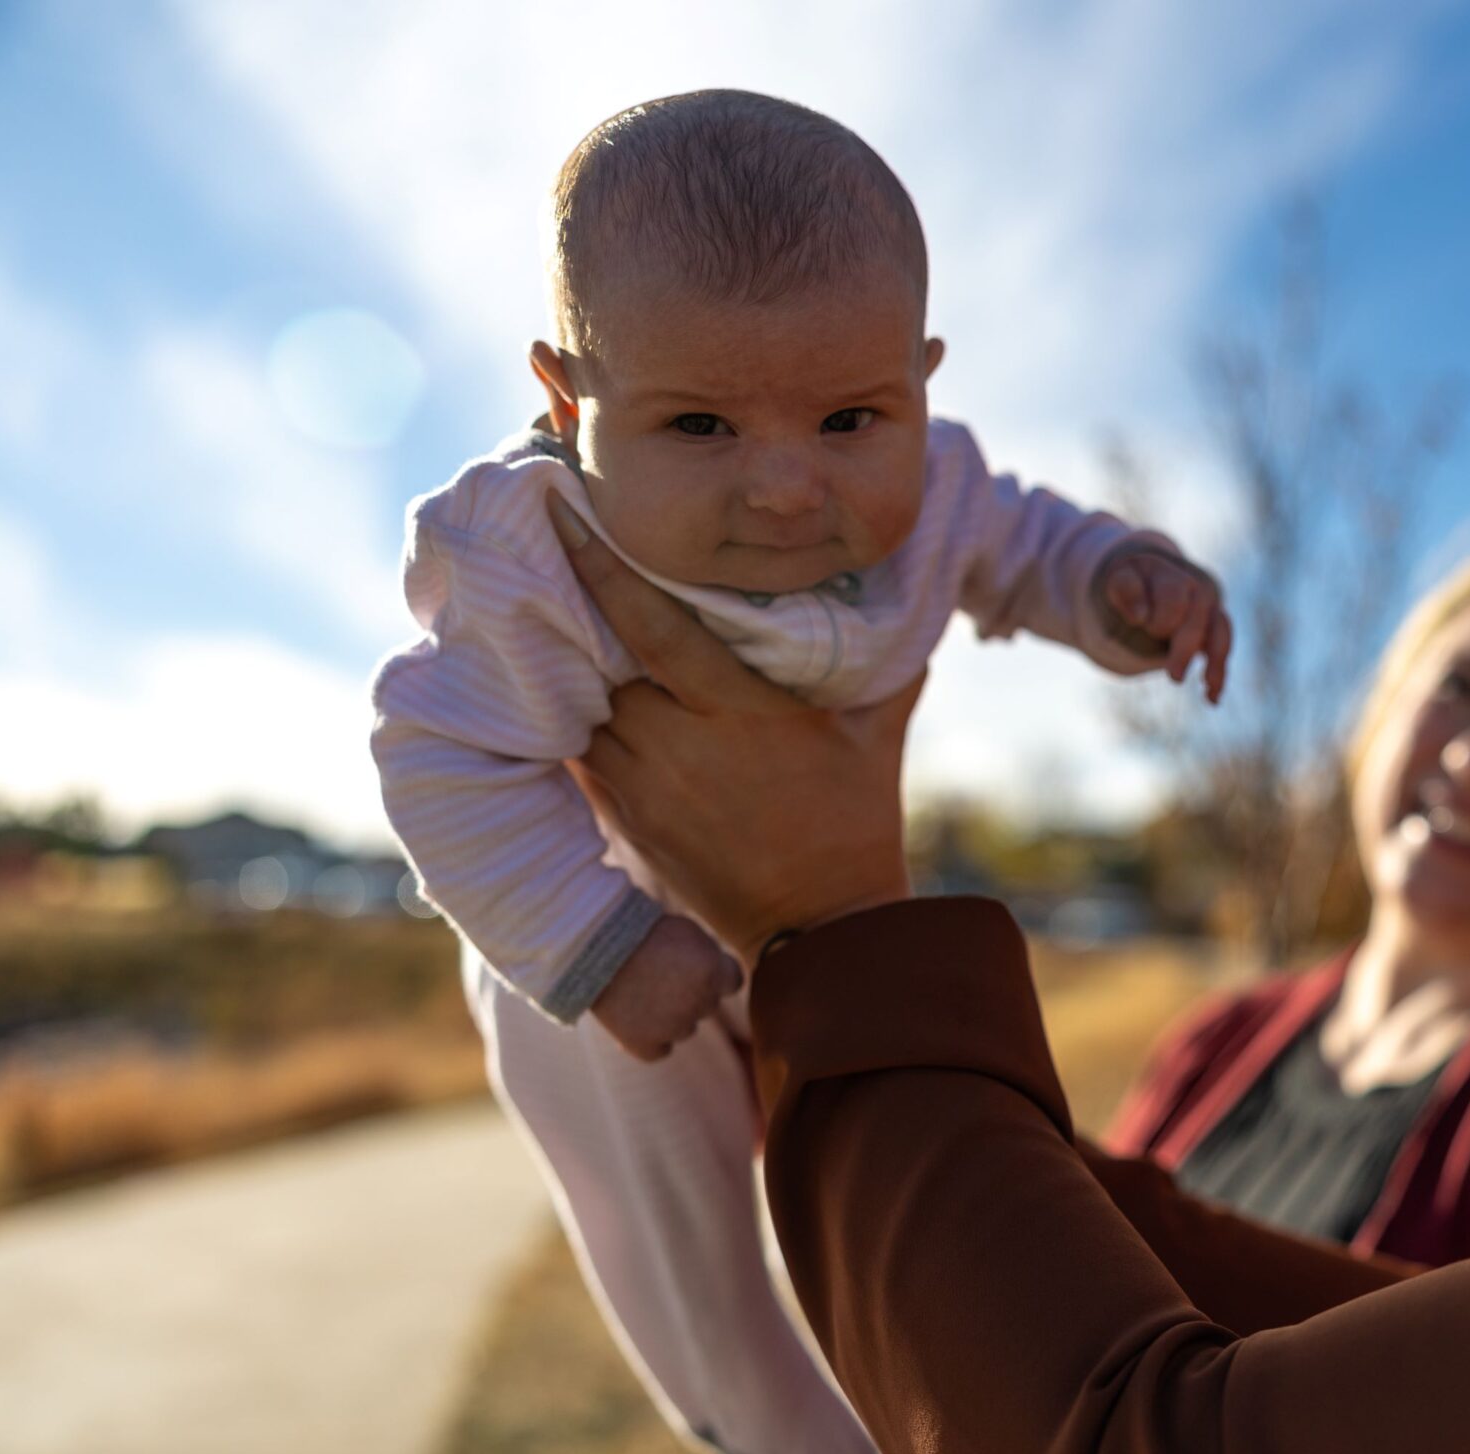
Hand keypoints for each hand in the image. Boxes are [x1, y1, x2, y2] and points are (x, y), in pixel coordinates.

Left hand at [546, 493, 921, 958]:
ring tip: (554, 618)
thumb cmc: (857, 820)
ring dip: (571, 667)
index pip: (653, 624)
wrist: (822, 927)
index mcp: (739, 711)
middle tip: (556, 550)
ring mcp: (645, 783)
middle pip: (601, 658)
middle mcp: (679, 742)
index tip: (567, 510)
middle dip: (579, 609)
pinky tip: (570, 692)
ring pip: (581, 706)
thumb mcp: (876, 733)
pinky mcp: (627, 817)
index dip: (604, 566)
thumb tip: (916, 593)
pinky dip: (574, 719)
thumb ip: (885, 662)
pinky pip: (581, 753)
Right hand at [589, 914, 740, 1060]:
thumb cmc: (639, 931)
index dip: (714, 974)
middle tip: (659, 974)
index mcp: (713, 971)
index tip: (694, 967)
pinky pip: (659, 1051)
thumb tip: (720, 975)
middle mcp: (699, 1002)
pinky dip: (650, 1040)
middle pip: (706, 1005)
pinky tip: (636, 1022)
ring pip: (684, 1029)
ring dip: (670, 1016)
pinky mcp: (643, 1043)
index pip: (732, 982)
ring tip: (641, 991)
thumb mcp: (686, 931)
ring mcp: (672, 1026)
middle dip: (690, 992)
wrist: (591, 944)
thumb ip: (709, 956)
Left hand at [1096, 549, 1230, 703]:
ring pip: (1220, 632)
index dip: (1158, 618)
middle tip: (1174, 677)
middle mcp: (1196, 586)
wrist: (1151, 579)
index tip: (1139, 625)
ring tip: (1206, 687)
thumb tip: (1141, 615)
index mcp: (1170, 573)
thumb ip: (1126, 591)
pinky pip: (1223, 648)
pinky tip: (1212, 698)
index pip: (1172, 596)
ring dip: (1215, 661)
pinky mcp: (1215, 626)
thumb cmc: (1132, 585)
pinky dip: (1219, 673)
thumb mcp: (1118, 582)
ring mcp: (1210, 607)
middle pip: (1198, 619)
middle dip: (1186, 648)